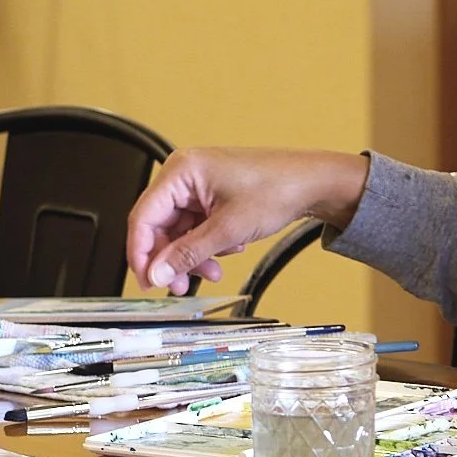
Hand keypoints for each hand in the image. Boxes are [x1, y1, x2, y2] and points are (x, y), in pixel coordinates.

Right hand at [126, 148, 371, 293]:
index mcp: (181, 171)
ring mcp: (200, 184)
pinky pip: (198, 226)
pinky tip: (231, 249)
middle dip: (173, 258)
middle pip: (161, 226)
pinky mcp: (213, 194)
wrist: (315, 183)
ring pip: (181, 230)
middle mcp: (186, 173)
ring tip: (214, 271)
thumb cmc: (279, 189)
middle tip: (180, 286)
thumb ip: (188, 254)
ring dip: (193, 255)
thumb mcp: (228, 230)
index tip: (147, 280)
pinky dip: (208, 244)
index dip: (142, 253)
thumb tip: (158, 273)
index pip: (144, 217)